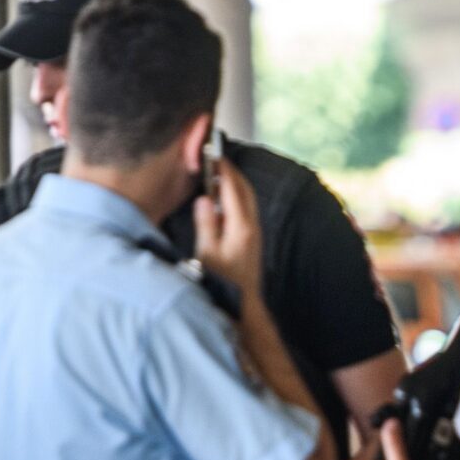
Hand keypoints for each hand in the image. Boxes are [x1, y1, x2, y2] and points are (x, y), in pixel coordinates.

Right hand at [192, 148, 262, 300]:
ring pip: (247, 199)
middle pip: (245, 190)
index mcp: (241, 227)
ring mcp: (255, 233)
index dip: (223, 170)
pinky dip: (235, 198)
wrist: (244, 304)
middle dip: (232, 172)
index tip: (213, 155)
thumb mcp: (207, 254)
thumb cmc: (223, 283)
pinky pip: (246, 210)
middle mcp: (252, 227)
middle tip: (216, 160)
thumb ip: (206, 224)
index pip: (233, 189)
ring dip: (234, 184)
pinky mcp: (253, 239)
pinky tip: (222, 201)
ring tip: (217, 176)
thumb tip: (204, 199)